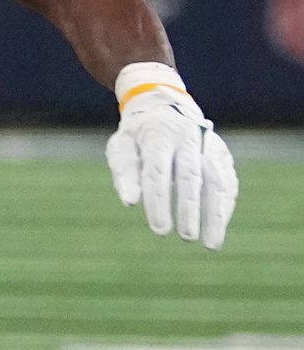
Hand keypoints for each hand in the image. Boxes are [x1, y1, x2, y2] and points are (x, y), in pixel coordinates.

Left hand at [106, 69, 237, 247]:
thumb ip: (124, 173)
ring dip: (216, 213)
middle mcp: (187, 138)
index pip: (159, 173)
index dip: (159, 202)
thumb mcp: (121, 148)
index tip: (160, 230)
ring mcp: (209, 144)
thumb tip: (130, 202)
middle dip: (190, 209)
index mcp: (158, 137)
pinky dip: (225, 205)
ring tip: (211, 243)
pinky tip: (218, 226)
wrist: (163, 106)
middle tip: (187, 238)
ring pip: (217, 180)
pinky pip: (228, 180)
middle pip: (192, 177)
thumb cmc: (137, 135)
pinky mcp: (222, 153)